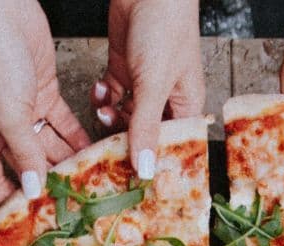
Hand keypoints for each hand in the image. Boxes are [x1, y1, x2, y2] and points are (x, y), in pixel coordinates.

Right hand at [0, 0, 91, 200]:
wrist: (3, 9)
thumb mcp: (8, 113)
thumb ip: (23, 153)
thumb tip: (32, 188)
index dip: (11, 199)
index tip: (35, 217)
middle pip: (24, 165)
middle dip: (47, 182)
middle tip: (73, 202)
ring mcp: (22, 110)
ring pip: (47, 146)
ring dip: (67, 161)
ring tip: (89, 180)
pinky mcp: (42, 93)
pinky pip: (61, 124)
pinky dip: (75, 137)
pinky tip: (92, 152)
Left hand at [92, 0, 203, 177]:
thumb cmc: (165, 29)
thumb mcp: (155, 84)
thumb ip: (146, 127)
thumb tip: (144, 170)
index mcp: (185, 105)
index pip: (170, 145)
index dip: (153, 162)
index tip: (133, 178)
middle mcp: (164, 98)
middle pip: (143, 134)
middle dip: (124, 142)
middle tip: (105, 153)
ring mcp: (141, 84)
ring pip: (122, 117)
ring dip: (108, 119)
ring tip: (102, 112)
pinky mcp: (121, 69)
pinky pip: (109, 96)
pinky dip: (101, 96)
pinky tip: (99, 90)